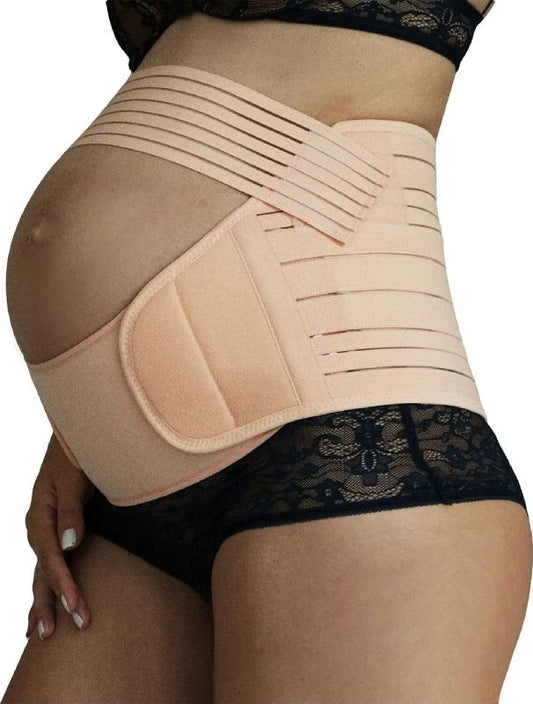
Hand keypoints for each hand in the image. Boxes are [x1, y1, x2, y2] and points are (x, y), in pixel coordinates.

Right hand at [24, 432, 94, 638]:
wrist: (75, 439)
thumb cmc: (76, 455)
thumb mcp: (73, 480)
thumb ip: (71, 512)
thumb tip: (70, 546)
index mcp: (39, 516)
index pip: (51, 559)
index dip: (63, 585)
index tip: (76, 608)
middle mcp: (37, 527)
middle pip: (41, 572)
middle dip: (51, 603)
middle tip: (59, 634)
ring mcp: (43, 530)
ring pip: (40, 572)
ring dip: (43, 602)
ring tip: (41, 634)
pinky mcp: (54, 530)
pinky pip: (47, 564)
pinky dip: (45, 586)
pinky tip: (40, 606)